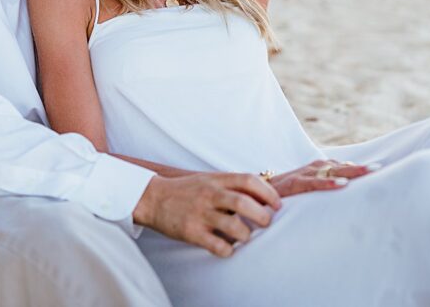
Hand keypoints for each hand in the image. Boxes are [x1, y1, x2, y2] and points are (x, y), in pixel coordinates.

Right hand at [133, 173, 281, 257]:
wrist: (153, 198)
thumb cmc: (187, 190)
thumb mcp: (209, 179)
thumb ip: (232, 184)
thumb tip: (263, 195)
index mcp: (217, 180)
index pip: (249, 181)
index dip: (268, 193)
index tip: (276, 205)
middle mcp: (210, 194)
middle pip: (244, 203)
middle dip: (263, 216)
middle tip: (266, 223)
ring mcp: (200, 213)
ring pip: (234, 226)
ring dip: (246, 235)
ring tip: (246, 237)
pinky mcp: (191, 231)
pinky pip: (217, 245)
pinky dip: (228, 250)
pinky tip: (228, 248)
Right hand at [267, 159, 378, 197]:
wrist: (257, 192)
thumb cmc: (286, 193)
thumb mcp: (309, 189)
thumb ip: (326, 187)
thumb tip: (348, 192)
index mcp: (319, 169)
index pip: (344, 166)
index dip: (361, 169)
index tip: (381, 170)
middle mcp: (314, 168)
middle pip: (342, 166)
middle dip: (361, 168)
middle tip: (380, 168)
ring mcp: (305, 174)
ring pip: (332, 171)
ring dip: (350, 171)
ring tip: (368, 172)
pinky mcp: (295, 183)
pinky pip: (314, 182)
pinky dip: (328, 183)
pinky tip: (341, 184)